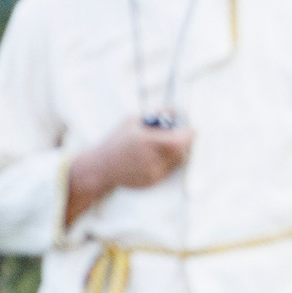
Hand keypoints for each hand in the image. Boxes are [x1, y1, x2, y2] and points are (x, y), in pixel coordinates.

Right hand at [66, 119, 193, 222]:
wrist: (100, 167)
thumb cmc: (116, 140)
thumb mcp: (132, 121)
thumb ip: (156, 114)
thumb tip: (178, 110)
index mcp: (145, 141)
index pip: (179, 141)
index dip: (188, 135)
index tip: (192, 129)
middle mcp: (151, 159)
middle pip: (181, 152)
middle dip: (183, 143)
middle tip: (181, 136)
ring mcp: (152, 172)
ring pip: (177, 162)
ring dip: (176, 153)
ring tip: (162, 145)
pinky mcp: (153, 182)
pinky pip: (168, 171)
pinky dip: (166, 162)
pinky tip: (152, 157)